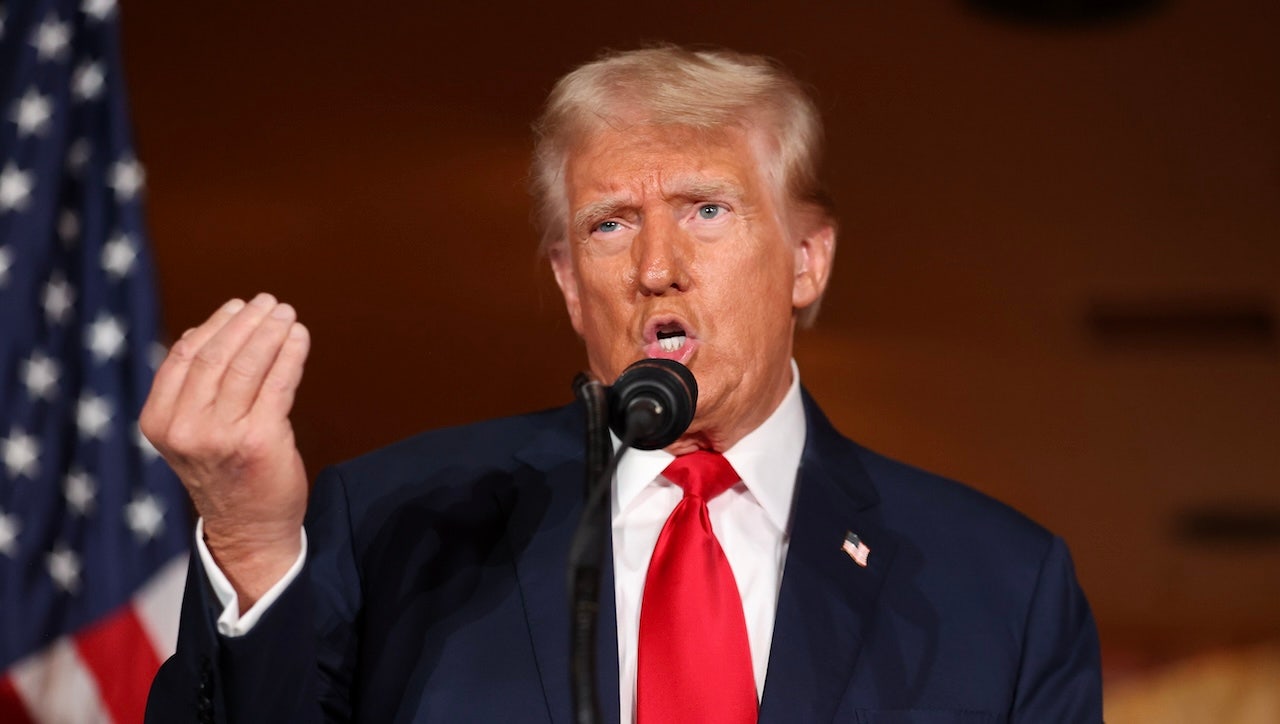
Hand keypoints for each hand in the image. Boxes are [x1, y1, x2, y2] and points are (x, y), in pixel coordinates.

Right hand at [141, 293, 310, 606]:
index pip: (184, 356)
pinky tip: (300, 338)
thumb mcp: (191, 431)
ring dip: (271, 332)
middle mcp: (185, 428)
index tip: (239, 306)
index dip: (215, 325)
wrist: (249, 529)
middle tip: (270, 302)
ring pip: (248, 365)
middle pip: (217, 356)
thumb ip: (193, 389)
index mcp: (159, 421)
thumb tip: (210, 328)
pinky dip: (291, 354)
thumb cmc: (225, 473)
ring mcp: (221, 435)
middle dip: (247, 323)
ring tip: (287, 315)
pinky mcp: (260, 440)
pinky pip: (278, 384)